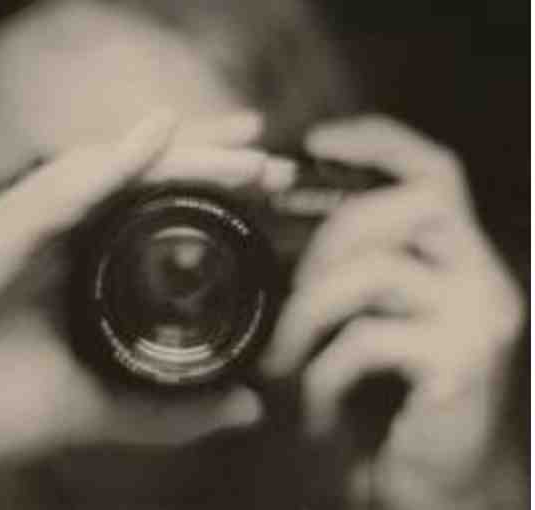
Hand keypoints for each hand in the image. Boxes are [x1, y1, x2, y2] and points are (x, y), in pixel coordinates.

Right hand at [0, 111, 295, 490]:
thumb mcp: (103, 408)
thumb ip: (170, 407)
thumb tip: (248, 405)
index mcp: (86, 260)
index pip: (156, 207)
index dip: (214, 189)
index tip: (272, 187)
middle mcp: (58, 232)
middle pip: (141, 178)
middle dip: (211, 163)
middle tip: (272, 160)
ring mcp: (21, 227)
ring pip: (107, 173)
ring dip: (176, 156)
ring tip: (240, 150)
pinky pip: (48, 197)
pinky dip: (101, 169)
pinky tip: (152, 142)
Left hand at [261, 116, 524, 508]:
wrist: (444, 486)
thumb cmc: (396, 401)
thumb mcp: (371, 322)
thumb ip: (350, 271)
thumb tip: (285, 222)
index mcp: (458, 259)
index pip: (435, 171)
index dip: (377, 142)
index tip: (313, 141)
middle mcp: (485, 277)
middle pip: (410, 204)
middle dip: (330, 236)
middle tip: (290, 288)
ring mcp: (481, 320)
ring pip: (378, 271)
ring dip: (309, 312)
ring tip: (281, 357)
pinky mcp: (465, 366)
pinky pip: (369, 341)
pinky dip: (324, 373)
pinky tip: (314, 407)